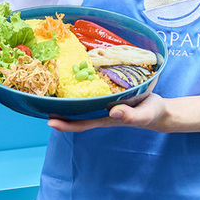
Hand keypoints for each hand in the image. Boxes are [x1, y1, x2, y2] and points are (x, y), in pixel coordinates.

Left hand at [47, 93, 167, 132]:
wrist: (160, 109)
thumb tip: (114, 112)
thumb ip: (130, 115)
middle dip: (58, 110)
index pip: (81, 124)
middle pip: (75, 113)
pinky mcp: (109, 93)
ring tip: (50, 86)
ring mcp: (103, 102)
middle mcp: (100, 111)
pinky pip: (90, 91)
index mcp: (106, 119)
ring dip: (66, 97)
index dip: (65, 124)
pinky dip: (81, 86)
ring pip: (80, 102)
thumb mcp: (145, 114)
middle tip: (39, 100)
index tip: (49, 121)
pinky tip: (74, 75)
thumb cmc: (152, 113)